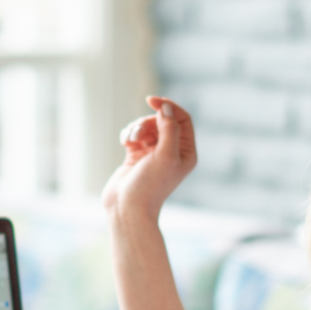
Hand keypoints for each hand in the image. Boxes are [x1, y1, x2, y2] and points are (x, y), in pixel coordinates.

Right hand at [101, 96, 197, 219]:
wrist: (127, 209)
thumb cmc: (149, 186)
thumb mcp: (165, 156)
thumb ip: (169, 129)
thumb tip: (165, 107)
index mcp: (185, 152)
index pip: (182, 119)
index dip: (168, 107)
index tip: (152, 101)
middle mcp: (171, 152)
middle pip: (162, 120)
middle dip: (148, 121)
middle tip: (138, 133)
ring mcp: (153, 154)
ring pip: (146, 126)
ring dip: (136, 128)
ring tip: (130, 140)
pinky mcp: (136, 156)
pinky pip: (133, 134)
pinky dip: (128, 134)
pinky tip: (125, 143)